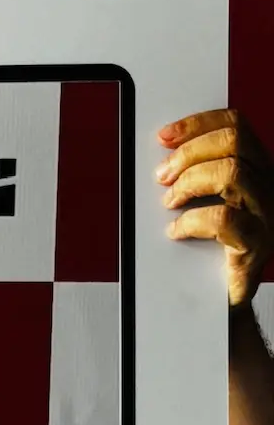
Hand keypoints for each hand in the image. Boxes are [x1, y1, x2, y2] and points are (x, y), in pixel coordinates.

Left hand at [157, 109, 273, 308]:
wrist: (224, 301)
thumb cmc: (211, 251)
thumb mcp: (205, 203)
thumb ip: (195, 176)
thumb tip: (162, 158)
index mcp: (258, 169)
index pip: (236, 125)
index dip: (198, 123)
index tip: (165, 135)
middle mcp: (268, 186)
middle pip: (233, 142)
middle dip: (189, 152)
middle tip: (162, 174)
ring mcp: (266, 215)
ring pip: (231, 173)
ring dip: (190, 182)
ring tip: (170, 202)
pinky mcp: (256, 245)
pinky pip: (223, 218)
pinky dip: (191, 221)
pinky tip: (176, 230)